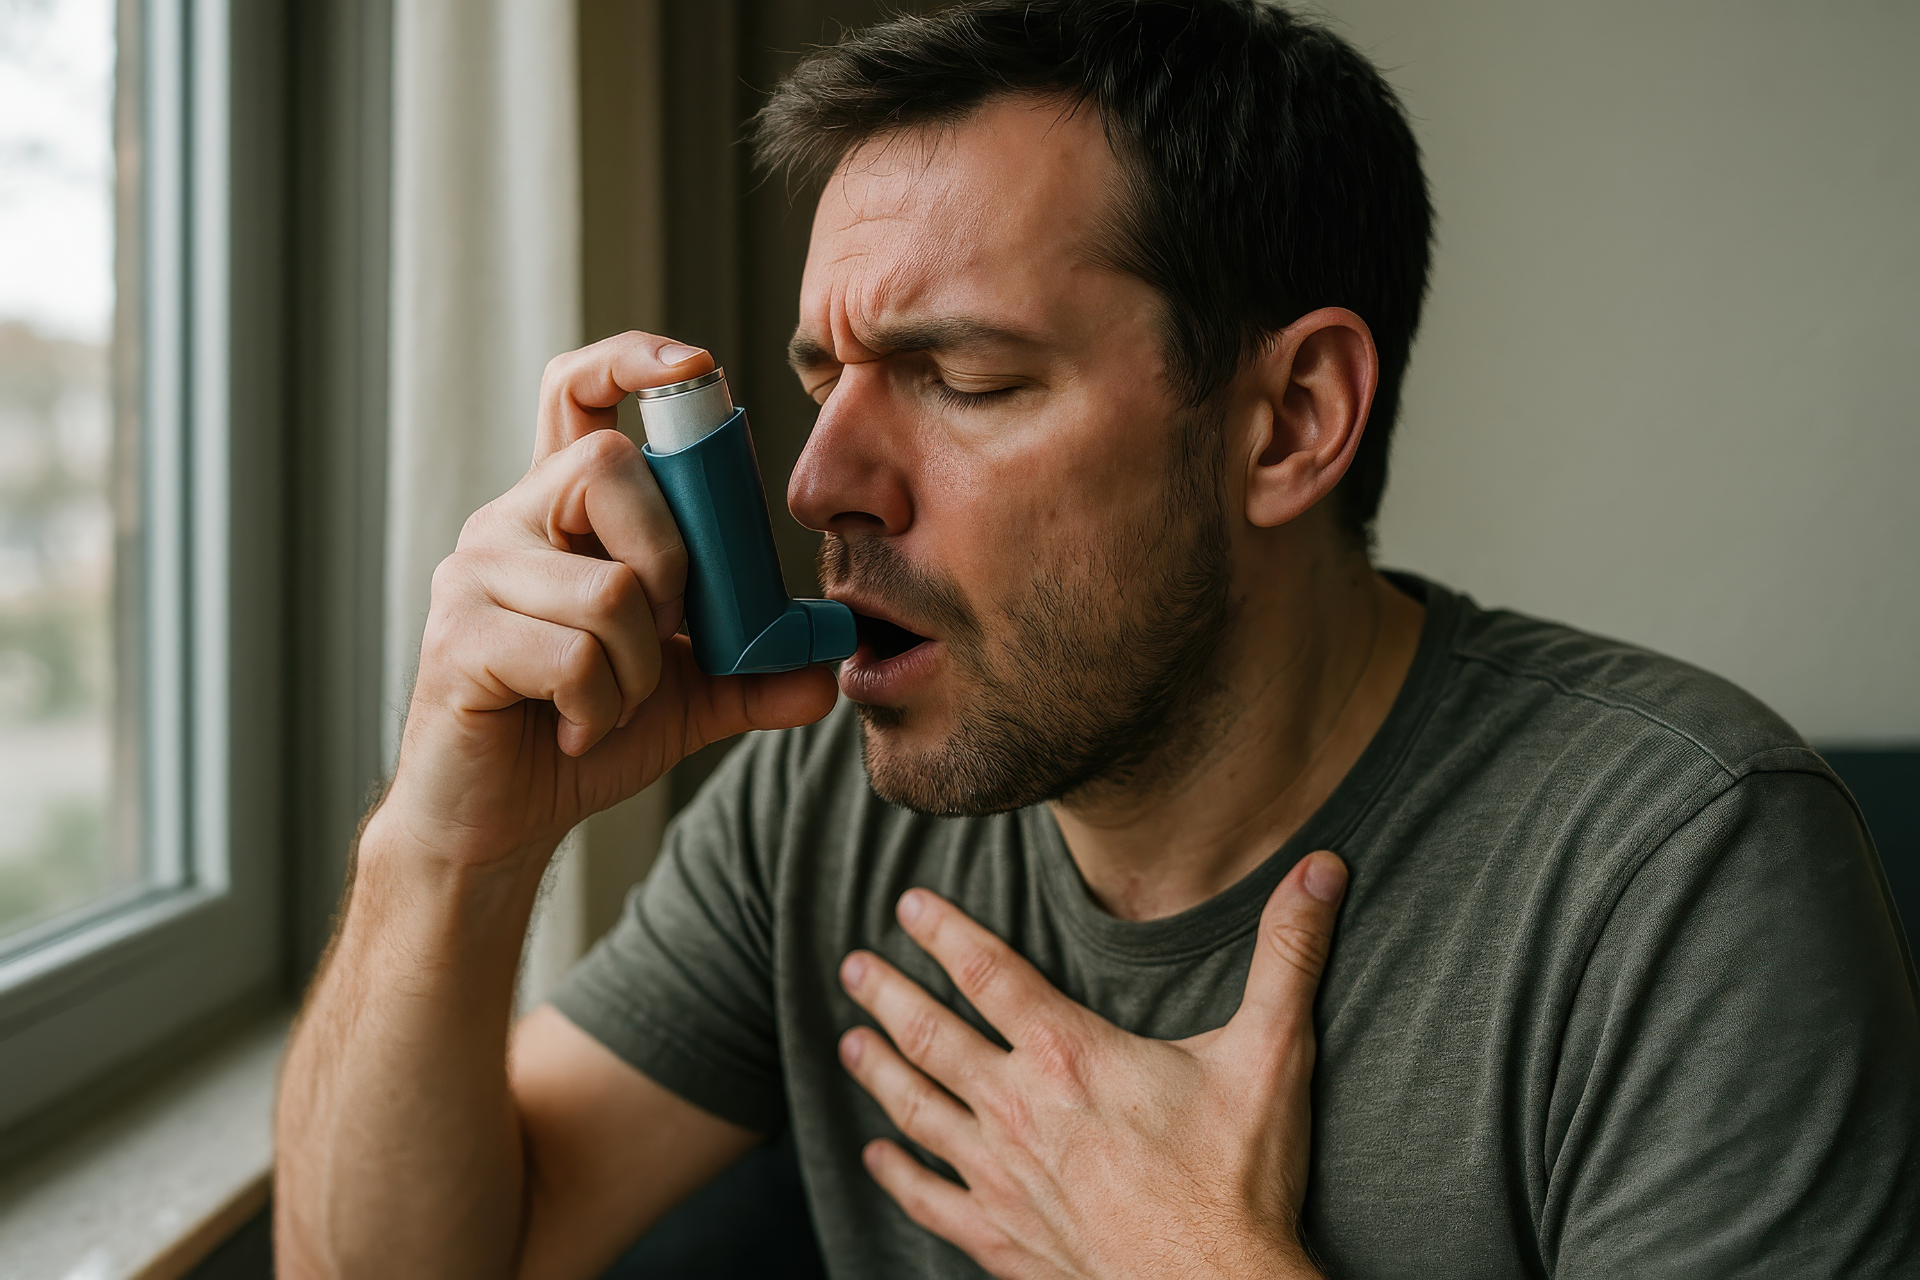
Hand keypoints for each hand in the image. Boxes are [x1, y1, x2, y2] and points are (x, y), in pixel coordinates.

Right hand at [374, 332, 837, 868]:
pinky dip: (602, 706)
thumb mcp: (685, 695)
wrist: (492, 824)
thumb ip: (754, 667)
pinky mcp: (459, 641)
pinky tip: (578, 730)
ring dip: (639, 668)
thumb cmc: (577, 735)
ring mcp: (475, 577)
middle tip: (663, 637)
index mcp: (561, 514)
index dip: (630, 360)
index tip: (694, 363)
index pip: (576, 392)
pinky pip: (575, 655)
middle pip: (610, 471)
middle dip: (672, 565)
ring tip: (609, 704)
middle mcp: (509, 524)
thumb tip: (833, 657)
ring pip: (609, 586)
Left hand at [837, 851, 1347, 1279]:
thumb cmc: (1240, 1181)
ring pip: (920, 1111)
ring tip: (848, 1041)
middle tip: (853, 965)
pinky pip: (931, 1201)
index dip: (944, 932)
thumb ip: (1289, 954)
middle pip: (934, 1038)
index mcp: (1070, 1054)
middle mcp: (1019, 1110)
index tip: (908, 903)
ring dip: (879, 1072)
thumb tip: (1323, 867)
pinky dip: (898, 1174)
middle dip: (889, 995)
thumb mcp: (1271, 1053)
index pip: (988, 972)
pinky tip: (876, 1156)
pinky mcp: (1004, 1239)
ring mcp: (1003, 1178)